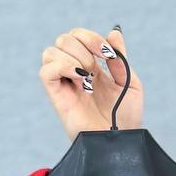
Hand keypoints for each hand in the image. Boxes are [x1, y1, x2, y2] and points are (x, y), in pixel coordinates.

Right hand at [38, 26, 145, 175]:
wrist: (121, 142)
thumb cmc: (127, 119)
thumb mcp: (130, 83)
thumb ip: (120, 58)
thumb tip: (113, 33)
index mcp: (91, 67)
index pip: (78, 36)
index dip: (91, 37)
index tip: (108, 53)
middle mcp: (75, 73)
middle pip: (64, 39)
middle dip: (82, 45)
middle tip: (97, 67)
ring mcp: (65, 85)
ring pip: (50, 51)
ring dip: (72, 56)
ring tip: (88, 77)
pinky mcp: (58, 97)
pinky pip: (46, 71)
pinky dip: (61, 66)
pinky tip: (79, 79)